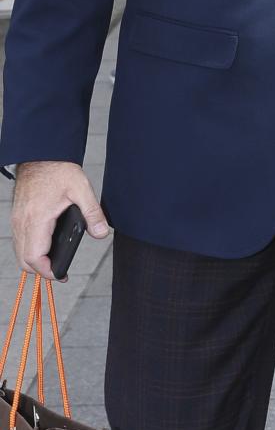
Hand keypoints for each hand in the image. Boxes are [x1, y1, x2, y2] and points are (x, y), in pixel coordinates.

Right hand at [11, 162, 110, 280]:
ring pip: (19, 251)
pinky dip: (29, 249)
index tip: (61, 275)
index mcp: (37, 218)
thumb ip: (93, 213)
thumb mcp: (81, 189)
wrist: (41, 154)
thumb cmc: (58, 169)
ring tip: (54, 263)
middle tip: (60, 272)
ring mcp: (17, 219)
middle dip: (40, 271)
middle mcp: (22, 221)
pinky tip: (45, 247)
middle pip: (23, 260)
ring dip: (34, 260)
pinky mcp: (18, 216)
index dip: (47, 271)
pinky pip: (19, 241)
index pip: (34, 257)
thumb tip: (101, 234)